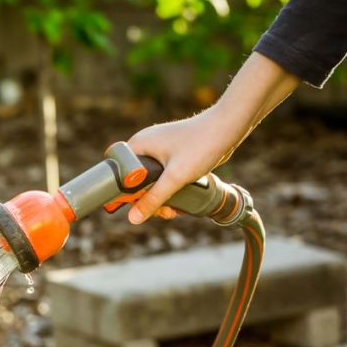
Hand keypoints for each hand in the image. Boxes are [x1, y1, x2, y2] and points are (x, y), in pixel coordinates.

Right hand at [126, 106, 240, 223]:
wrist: (229, 127)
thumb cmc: (201, 145)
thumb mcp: (175, 177)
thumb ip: (153, 199)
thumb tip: (133, 218)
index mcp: (138, 145)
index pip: (118, 174)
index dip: (124, 193)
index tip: (138, 206)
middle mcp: (146, 146)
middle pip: (135, 181)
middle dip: (147, 200)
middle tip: (161, 212)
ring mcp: (160, 150)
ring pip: (151, 182)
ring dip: (160, 198)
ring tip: (173, 209)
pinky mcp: (173, 155)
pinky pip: (164, 177)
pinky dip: (170, 190)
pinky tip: (180, 200)